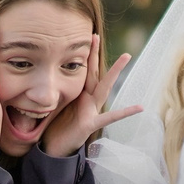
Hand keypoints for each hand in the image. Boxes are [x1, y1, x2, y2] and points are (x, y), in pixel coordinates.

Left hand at [43, 35, 144, 157]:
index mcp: (79, 94)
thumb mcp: (56, 105)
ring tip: (126, 56)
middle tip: (96, 34)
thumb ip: (56, 91)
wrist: (56, 149)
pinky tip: (139, 107)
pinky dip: (125, 112)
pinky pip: (109, 117)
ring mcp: (92, 110)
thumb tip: (44, 74)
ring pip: (104, 87)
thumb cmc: (57, 128)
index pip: (83, 69)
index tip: (84, 35)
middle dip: (95, 54)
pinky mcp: (91, 124)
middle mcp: (88, 99)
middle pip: (93, 72)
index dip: (83, 53)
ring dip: (114, 72)